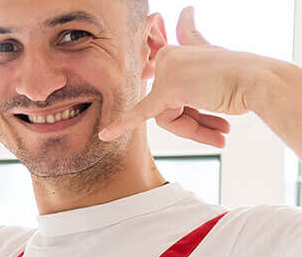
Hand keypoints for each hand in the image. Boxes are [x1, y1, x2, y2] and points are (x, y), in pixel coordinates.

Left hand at [99, 6, 255, 147]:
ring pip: (168, 115)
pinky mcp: (168, 90)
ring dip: (196, 129)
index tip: (158, 40)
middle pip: (168, 102)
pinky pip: (141, 113)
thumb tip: (184, 11)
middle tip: (222, 131)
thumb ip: (195, 40)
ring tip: (222, 133)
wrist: (260, 83)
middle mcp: (173, 56)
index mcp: (183, 49)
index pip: (167, 73)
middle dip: (194, 121)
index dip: (165, 77)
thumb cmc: (245, 80)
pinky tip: (106, 135)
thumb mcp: (218, 59)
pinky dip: (122, 125)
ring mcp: (169, 71)